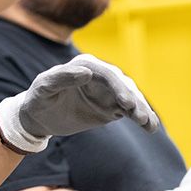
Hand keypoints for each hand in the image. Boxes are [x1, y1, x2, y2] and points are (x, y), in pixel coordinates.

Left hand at [0, 53, 159, 153]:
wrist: (39, 116)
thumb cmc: (39, 98)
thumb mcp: (44, 87)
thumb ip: (62, 77)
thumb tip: (86, 72)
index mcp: (84, 64)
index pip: (106, 74)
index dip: (117, 87)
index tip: (126, 103)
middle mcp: (99, 75)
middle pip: (122, 85)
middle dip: (133, 100)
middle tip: (139, 117)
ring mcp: (107, 91)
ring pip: (130, 98)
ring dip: (141, 109)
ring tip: (148, 124)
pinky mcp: (111, 107)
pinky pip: (129, 111)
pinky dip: (141, 117)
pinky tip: (151, 126)